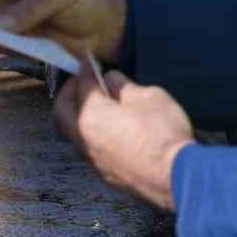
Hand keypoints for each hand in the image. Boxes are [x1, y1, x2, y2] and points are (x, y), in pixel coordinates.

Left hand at [55, 71, 192, 211]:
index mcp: (91, 115)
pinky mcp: (103, 173)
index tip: (88, 58)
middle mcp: (83, 138)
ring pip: (71, 131)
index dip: (86, 68)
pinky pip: (88, 146)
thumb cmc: (162, 133)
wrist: (174, 178)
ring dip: (77, 114)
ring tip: (94, 104)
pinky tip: (108, 127)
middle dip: (69, 91)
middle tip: (82, 81)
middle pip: (62, 110)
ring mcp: (91, 159)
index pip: (83, 84)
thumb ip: (124, 87)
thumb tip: (111, 80)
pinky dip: (90, 132)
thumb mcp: (148, 97)